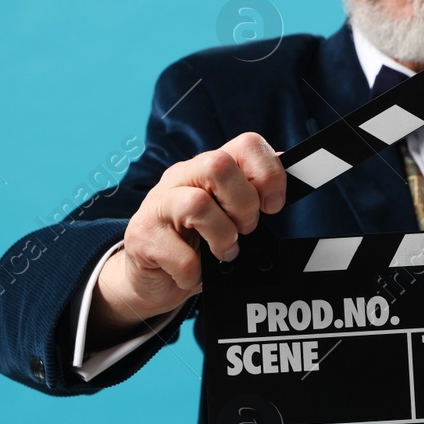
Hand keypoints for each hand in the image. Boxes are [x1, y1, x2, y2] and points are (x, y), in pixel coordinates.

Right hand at [90, 132, 284, 339]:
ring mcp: (157, 204)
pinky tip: (196, 275)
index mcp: (207, 167)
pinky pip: (182, 256)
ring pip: (198, 205)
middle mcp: (181, 177)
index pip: (246, 144)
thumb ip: (250, 198)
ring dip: (223, 238)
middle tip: (245, 229)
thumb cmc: (195, 244)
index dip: (269, 174)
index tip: (273, 206)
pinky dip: (197, 274)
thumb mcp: (227, 217)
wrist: (150, 278)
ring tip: (223, 254)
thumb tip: (282, 184)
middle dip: (244, 204)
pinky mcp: (141, 236)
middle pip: (219, 165)